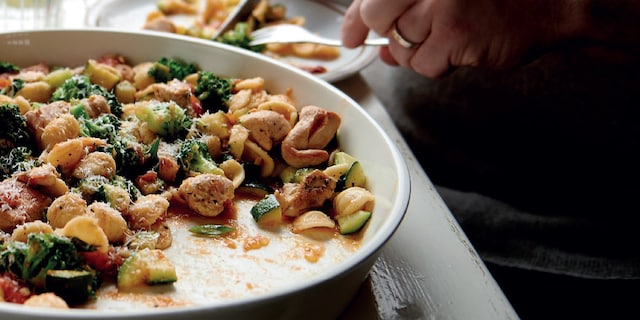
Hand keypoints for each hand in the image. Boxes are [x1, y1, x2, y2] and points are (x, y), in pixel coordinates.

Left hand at [341, 0, 586, 77]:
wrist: (556, 0)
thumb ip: (410, 8)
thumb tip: (379, 44)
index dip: (355, 17)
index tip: (350, 34)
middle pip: (378, 16)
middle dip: (384, 34)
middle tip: (394, 40)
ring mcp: (440, 6)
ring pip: (401, 45)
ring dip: (417, 51)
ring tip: (448, 37)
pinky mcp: (455, 35)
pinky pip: (424, 64)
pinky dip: (437, 64)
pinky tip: (459, 49)